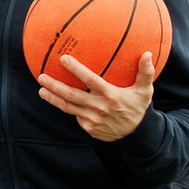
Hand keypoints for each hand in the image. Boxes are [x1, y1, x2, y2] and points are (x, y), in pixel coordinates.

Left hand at [38, 52, 155, 141]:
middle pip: (71, 95)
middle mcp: (99, 108)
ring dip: (53, 98)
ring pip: (68, 107)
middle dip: (54, 86)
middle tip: (41, 76)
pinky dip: (67, 108)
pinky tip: (58, 100)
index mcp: (110, 95)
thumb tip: (148, 54)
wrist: (136, 134)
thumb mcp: (145, 90)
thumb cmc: (138, 106)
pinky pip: (75, 116)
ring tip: (41, 89)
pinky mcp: (88, 128)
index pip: (90, 80)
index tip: (63, 59)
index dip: (76, 69)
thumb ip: (145, 72)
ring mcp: (92, 120)